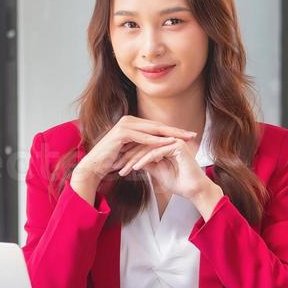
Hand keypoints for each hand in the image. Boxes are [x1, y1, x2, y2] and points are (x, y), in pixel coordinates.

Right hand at [69, 115, 196, 203]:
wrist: (95, 166)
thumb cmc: (113, 161)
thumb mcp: (132, 152)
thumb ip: (144, 147)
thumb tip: (159, 149)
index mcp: (133, 124)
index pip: (157, 127)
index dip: (174, 131)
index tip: (189, 136)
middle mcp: (129, 121)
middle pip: (158, 126)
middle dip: (176, 131)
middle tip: (192, 135)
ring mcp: (125, 125)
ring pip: (152, 130)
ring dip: (170, 134)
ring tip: (184, 139)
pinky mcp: (121, 133)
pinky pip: (143, 137)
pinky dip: (156, 140)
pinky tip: (168, 143)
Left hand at [115, 136, 223, 217]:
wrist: (194, 190)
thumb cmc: (178, 183)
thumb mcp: (157, 171)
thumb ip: (147, 163)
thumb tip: (133, 160)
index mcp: (165, 143)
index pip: (143, 146)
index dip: (129, 156)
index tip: (117, 165)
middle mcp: (170, 139)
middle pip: (143, 145)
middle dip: (128, 157)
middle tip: (116, 167)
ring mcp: (174, 141)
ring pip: (148, 148)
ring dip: (134, 160)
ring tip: (124, 170)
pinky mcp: (177, 146)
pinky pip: (156, 152)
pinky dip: (144, 160)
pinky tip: (135, 168)